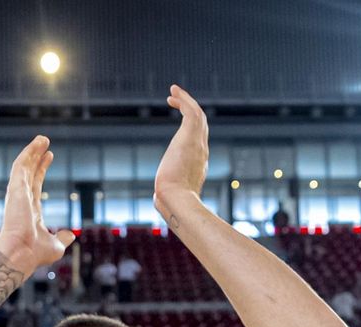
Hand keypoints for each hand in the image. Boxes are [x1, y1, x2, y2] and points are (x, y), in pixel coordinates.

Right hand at [0, 136, 74, 273]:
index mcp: (29, 212)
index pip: (35, 186)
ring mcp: (17, 193)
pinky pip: (21, 165)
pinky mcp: (15, 188)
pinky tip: (37, 143)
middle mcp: (21, 201)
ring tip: (43, 138)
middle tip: (44, 143)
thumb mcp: (55, 246)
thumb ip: (62, 238)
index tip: (49, 157)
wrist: (21, 254)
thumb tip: (70, 235)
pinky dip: (29, 153)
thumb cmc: (34, 254)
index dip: (41, 171)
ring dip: (32, 151)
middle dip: (36, 157)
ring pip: (24, 166)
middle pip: (29, 173)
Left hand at [154, 85, 208, 219]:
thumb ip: (166, 193)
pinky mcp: (190, 136)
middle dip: (190, 109)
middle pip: (202, 124)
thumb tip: (158, 201)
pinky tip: (173, 93)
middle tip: (176, 99)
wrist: (177, 199)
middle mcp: (202, 151)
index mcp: (199, 163)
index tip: (180, 123)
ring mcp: (198, 143)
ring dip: (186, 100)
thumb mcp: (170, 193)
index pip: (199, 139)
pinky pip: (191, 111)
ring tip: (174, 91)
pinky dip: (184, 99)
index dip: (191, 128)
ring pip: (198, 114)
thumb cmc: (171, 201)